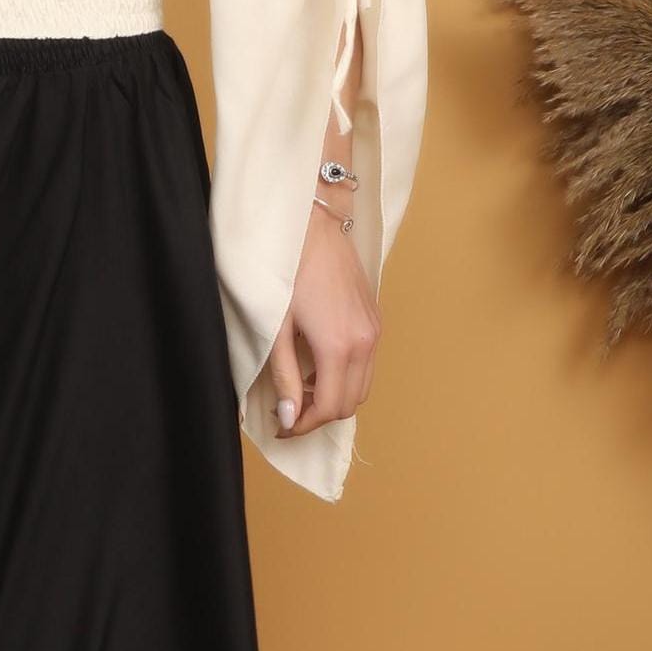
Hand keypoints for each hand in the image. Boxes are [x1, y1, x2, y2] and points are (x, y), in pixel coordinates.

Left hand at [260, 201, 379, 434]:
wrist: (313, 225)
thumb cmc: (287, 269)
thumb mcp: (276, 329)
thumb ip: (285, 377)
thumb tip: (290, 416)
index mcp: (340, 346)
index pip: (330, 409)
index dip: (304, 425)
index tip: (282, 425)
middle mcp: (366, 342)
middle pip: (350, 403)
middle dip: (319, 414)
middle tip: (288, 409)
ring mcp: (374, 330)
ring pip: (362, 387)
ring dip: (333, 396)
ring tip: (301, 386)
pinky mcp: (375, 319)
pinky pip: (366, 364)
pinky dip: (344, 376)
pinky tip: (316, 363)